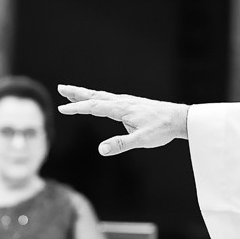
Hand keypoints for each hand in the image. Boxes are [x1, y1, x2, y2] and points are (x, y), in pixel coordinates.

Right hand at [57, 85, 188, 156]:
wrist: (179, 118)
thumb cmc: (161, 129)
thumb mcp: (142, 140)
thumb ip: (121, 144)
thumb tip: (101, 150)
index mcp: (122, 109)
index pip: (95, 107)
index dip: (78, 108)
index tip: (62, 109)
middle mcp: (122, 102)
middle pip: (95, 95)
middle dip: (76, 93)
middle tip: (60, 88)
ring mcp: (126, 101)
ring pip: (101, 95)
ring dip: (84, 93)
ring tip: (70, 92)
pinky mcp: (130, 104)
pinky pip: (108, 98)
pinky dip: (96, 96)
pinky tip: (95, 98)